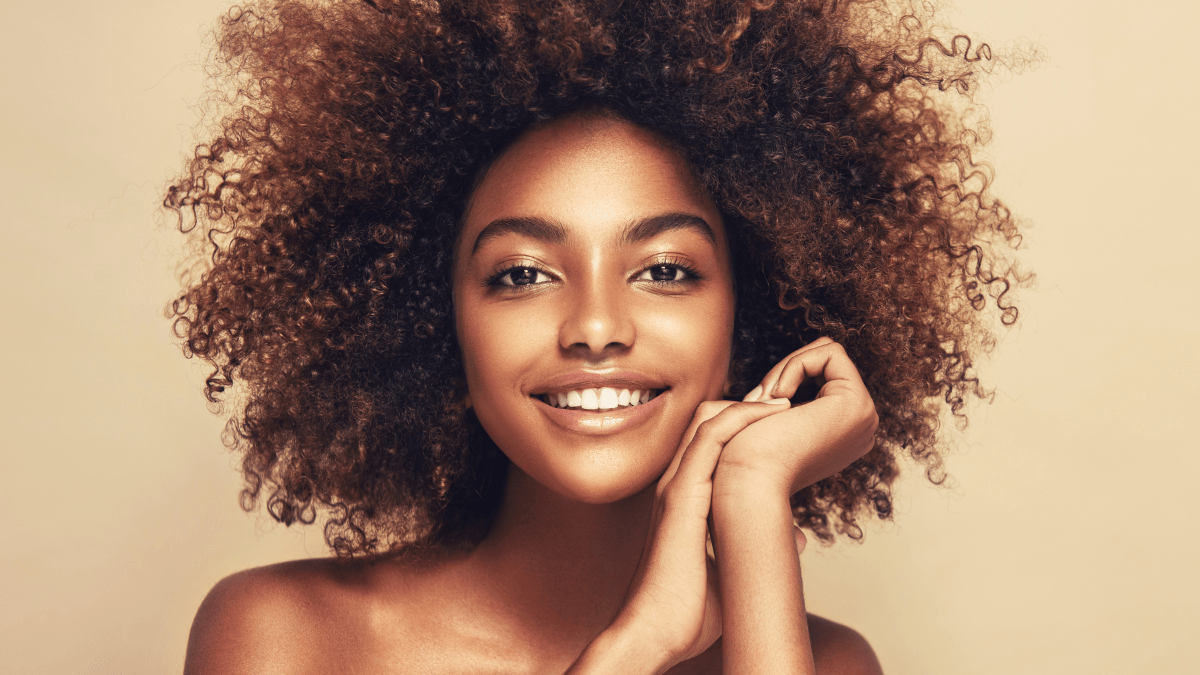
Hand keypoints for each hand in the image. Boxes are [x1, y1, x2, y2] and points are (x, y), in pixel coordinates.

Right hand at [604, 398, 792, 670]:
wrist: (655, 633)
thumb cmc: (687, 614)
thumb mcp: (732, 572)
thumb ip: (757, 548)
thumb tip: (796, 537)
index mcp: (683, 502)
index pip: (708, 446)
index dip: (741, 427)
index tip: (777, 424)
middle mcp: (676, 487)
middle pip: (706, 422)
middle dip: (746, 407)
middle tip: (784, 405)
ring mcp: (675, 488)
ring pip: (707, 421)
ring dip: (747, 406)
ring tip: (784, 403)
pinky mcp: (681, 495)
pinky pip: (709, 439)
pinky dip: (741, 420)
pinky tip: (770, 415)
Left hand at [717, 337, 877, 497]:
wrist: (745, 481)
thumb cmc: (746, 454)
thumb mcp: (773, 421)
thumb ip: (792, 404)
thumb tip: (793, 391)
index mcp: (846, 431)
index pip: (824, 371)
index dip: (785, 375)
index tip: (759, 403)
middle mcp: (863, 425)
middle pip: (828, 359)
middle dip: (787, 368)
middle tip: (759, 400)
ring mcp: (865, 417)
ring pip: (829, 352)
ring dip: (788, 368)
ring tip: (766, 401)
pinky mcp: (856, 405)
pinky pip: (831, 352)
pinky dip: (795, 366)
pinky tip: (778, 399)